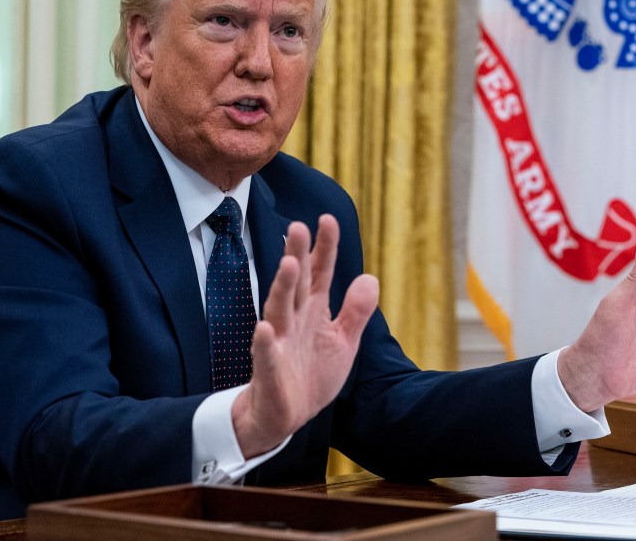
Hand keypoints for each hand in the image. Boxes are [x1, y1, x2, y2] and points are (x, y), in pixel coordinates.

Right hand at [230, 214, 377, 456]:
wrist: (286, 417)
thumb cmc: (311, 374)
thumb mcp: (343, 342)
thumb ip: (356, 311)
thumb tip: (371, 278)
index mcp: (313, 311)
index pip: (320, 273)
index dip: (325, 248)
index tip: (328, 219)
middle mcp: (294, 320)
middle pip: (297, 283)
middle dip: (297, 255)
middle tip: (298, 226)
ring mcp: (279, 343)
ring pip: (279, 310)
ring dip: (283, 288)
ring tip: (290, 265)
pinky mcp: (269, 371)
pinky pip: (265, 354)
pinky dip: (264, 342)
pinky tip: (264, 328)